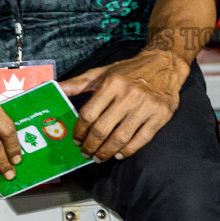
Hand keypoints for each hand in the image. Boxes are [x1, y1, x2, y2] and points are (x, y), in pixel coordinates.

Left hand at [60, 50, 185, 160]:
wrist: (164, 63)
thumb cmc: (129, 70)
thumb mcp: (103, 73)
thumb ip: (78, 83)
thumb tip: (55, 87)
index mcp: (111, 83)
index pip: (88, 114)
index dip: (79, 131)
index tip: (77, 140)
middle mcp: (128, 94)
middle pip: (102, 129)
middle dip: (90, 146)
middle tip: (86, 153)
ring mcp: (146, 106)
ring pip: (120, 138)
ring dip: (106, 152)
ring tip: (99, 157)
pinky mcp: (160, 115)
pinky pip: (141, 139)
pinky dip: (128, 150)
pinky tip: (119, 154)